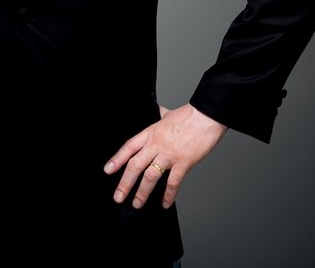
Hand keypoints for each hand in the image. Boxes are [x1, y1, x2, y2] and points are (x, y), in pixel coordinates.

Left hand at [103, 102, 227, 208]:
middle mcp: (156, 145)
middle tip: (118, 197)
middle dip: (125, 183)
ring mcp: (169, 154)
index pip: (129, 147)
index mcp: (151, 133)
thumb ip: (160, 114)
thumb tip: (157, 109)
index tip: (108, 170)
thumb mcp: (168, 114)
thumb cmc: (190, 115)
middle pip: (135, 165)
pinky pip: (173, 182)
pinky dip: (169, 195)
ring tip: (137, 204)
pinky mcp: (183, 162)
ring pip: (150, 176)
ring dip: (142, 192)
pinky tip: (165, 203)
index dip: (117, 159)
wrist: (206, 116)